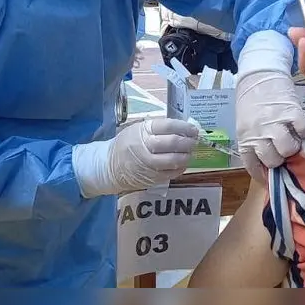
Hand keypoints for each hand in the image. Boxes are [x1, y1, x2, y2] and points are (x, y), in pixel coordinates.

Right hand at [73, 118, 198, 196]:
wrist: (109, 166)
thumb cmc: (127, 144)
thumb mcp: (138, 129)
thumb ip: (158, 128)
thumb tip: (183, 128)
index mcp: (143, 131)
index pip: (168, 126)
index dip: (184, 127)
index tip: (193, 129)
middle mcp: (146, 147)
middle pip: (173, 142)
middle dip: (188, 141)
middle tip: (194, 140)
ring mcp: (149, 164)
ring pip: (175, 159)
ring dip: (187, 155)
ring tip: (190, 152)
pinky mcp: (152, 178)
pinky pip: (172, 173)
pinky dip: (181, 167)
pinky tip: (183, 163)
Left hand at [235, 70, 304, 180]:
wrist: (258, 73)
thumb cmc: (251, 101)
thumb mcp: (246, 124)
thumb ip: (255, 142)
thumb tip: (270, 163)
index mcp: (245, 138)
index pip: (253, 166)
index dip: (263, 174)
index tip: (271, 176)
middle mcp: (259, 133)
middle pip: (273, 160)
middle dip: (280, 158)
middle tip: (283, 149)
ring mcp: (275, 123)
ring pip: (289, 149)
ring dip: (293, 145)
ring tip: (294, 138)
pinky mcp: (291, 112)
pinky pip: (303, 131)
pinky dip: (304, 130)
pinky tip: (300, 125)